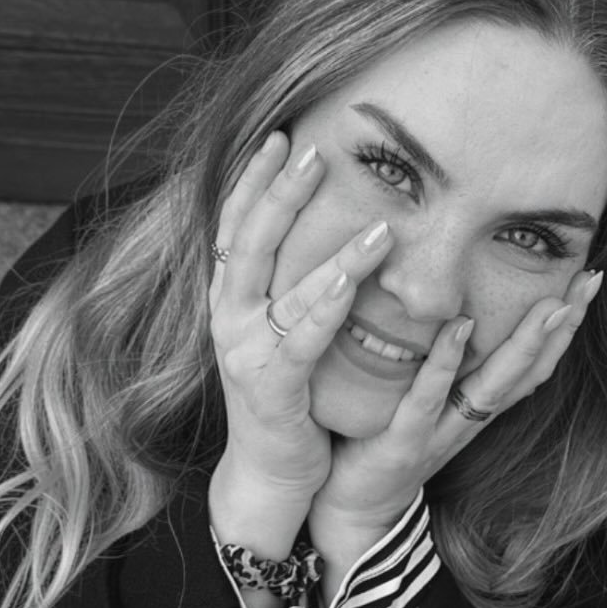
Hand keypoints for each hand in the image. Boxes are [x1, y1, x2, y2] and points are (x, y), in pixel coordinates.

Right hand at [208, 131, 392, 526]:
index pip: (235, 228)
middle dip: (281, 195)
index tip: (279, 137)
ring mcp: (245, 354)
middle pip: (249, 243)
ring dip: (332, 254)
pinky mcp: (270, 388)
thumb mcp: (281, 333)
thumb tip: (319, 234)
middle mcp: (228, 320)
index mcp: (230, 301)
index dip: (252, 182)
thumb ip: (289, 286)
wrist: (270, 470)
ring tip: (378, 224)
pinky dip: (325, 309)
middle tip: (314, 152)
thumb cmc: (286, 397)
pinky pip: (300, 340)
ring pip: (285, 289)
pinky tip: (352, 282)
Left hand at [309, 268, 603, 570]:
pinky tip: (459, 327)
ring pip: (492, 388)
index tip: (588, 278)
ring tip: (550, 303)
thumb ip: (439, 362)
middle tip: (591, 280)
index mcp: (474, 409)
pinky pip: (427, 400)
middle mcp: (468, 421)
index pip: (531, 364)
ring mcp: (440, 434)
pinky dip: (444, 363)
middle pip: (527, 372)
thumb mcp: (419, 400)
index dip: (563, 326)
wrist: (351, 511)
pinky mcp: (404, 445)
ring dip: (523, 346)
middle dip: (561, 326)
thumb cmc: (380, 444)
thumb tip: (455, 305)